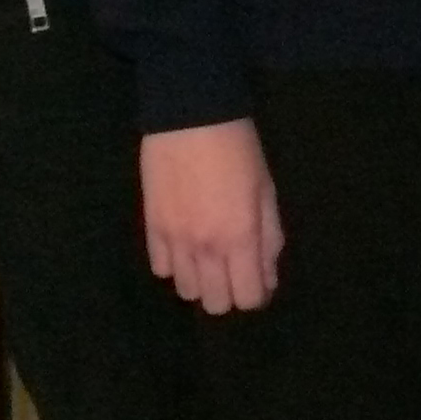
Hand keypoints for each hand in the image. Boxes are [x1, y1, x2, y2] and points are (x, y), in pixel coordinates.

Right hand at [142, 119, 282, 313]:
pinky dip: (174, 264)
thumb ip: (269, 238)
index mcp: (241, 238)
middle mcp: (206, 248)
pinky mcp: (151, 228)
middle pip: (216, 304)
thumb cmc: (238, 148)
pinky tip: (184, 244)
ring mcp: (175, 241)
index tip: (259, 278)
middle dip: (230, 292)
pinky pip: (160, 269)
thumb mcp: (266, 190)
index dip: (257, 293)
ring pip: (186, 291)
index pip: (249, 298)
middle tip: (234, 267)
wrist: (190, 116)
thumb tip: (267, 277)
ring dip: (201, 280)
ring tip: (208, 255)